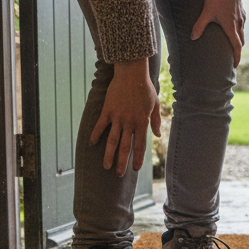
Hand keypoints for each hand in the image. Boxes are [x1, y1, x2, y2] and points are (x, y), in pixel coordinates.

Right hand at [91, 59, 161, 176]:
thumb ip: (156, 121)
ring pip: (112, 140)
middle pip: (125, 147)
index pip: (140, 145)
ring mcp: (117, 117)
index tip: (136, 169)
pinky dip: (95, 135)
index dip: (138, 158)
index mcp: (141, 122)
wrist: (131, 73)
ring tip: (106, 167)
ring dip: (109, 155)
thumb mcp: (154, 105)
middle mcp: (129, 122)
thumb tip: (157, 135)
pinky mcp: (107, 110)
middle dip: (122, 162)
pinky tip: (92, 144)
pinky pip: (100, 125)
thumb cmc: (145, 88)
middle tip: (119, 175)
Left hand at [191, 0, 244, 67]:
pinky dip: (238, 30)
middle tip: (231, 56)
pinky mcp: (242, 12)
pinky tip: (232, 27)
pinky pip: (242, 25)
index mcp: (231, 27)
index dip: (236, 57)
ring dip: (238, 40)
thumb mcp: (206, 12)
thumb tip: (192, 38)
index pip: (236, 46)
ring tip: (231, 43)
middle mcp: (239, 24)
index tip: (234, 65)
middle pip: (241, 42)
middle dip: (237, 50)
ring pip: (242, 33)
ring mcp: (242, 18)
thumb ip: (200, 25)